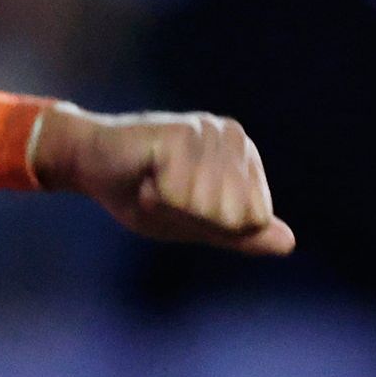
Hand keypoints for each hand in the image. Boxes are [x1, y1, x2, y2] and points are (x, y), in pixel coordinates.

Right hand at [31, 105, 294, 253]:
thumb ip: (238, 234)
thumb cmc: (139, 191)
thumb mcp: (193, 222)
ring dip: (169, 207)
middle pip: (232, 215)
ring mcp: (209, 131)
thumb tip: (288, 244)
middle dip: (189, 217)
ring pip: (206, 206)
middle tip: (163, 193)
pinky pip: (179, 194)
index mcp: (245, 159)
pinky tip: (142, 174)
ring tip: (152, 182)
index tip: (182, 204)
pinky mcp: (181, 133)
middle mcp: (234, 138)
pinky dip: (153, 197)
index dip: (212, 226)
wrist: (87, 162)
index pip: (254, 219)